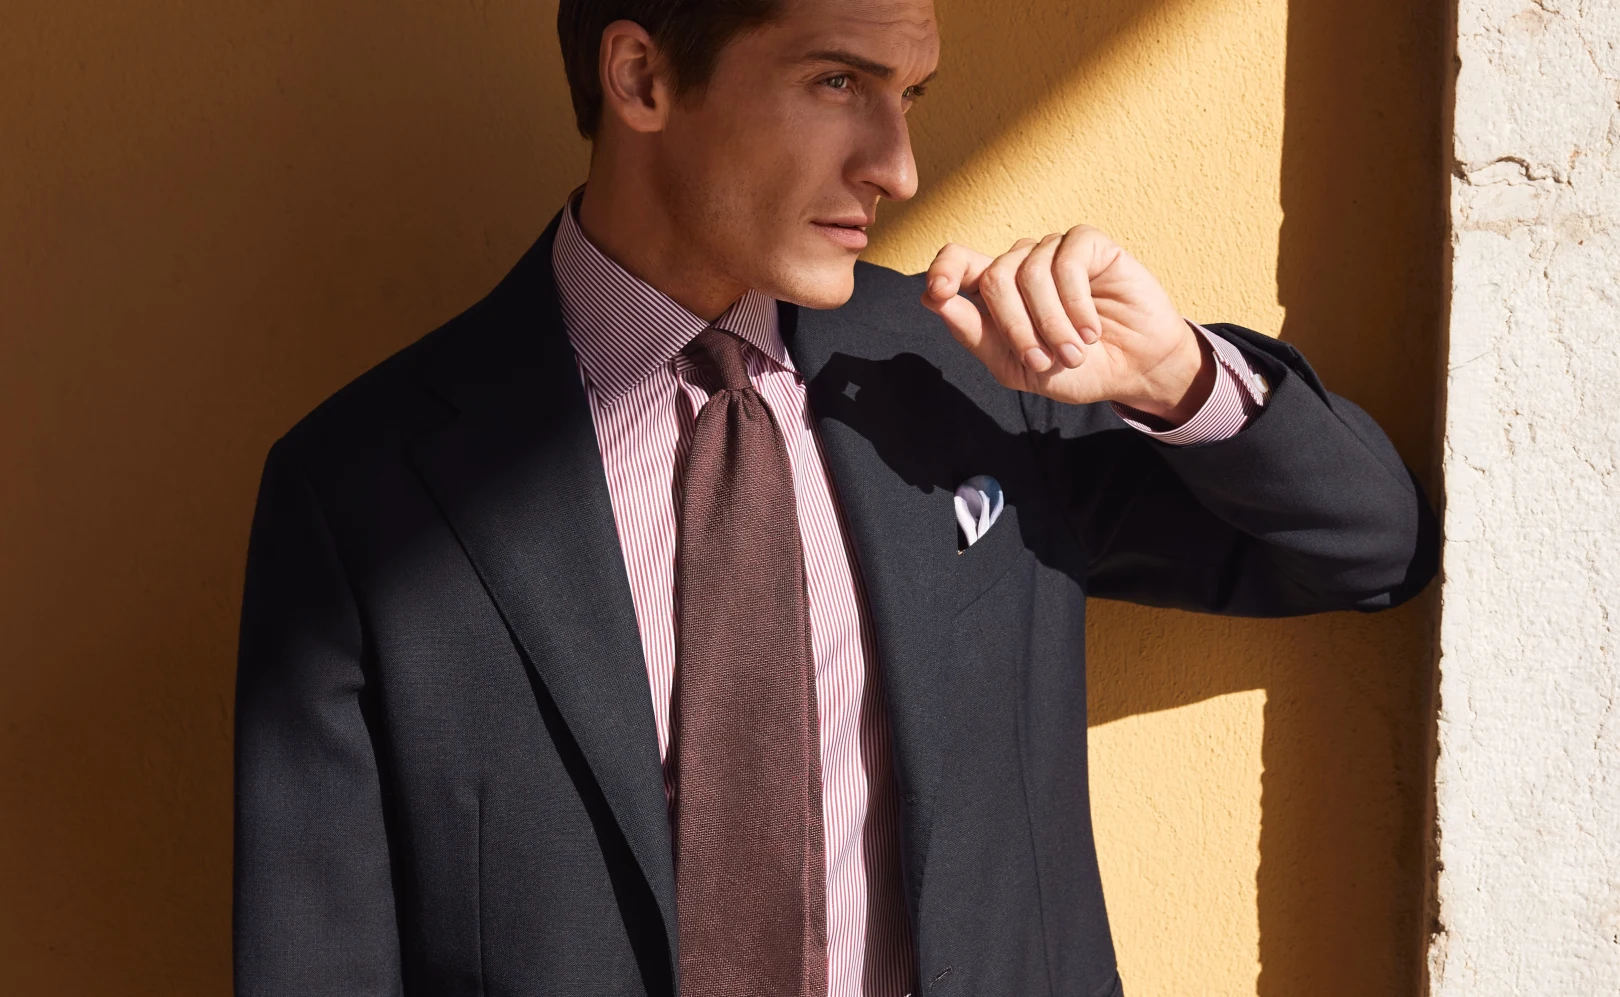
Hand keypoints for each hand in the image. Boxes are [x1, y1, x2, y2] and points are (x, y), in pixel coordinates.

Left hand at [921, 226, 1214, 422]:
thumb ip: (975, 335)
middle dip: (1016, 328)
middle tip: (1044, 361)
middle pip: (994, 277)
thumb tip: (935, 301)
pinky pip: (1067, 263)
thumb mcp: (1016, 366)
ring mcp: (1054, 250)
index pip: (957, 261)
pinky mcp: (1088, 244)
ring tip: (1074, 354)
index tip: (937, 292)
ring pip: (1030, 274)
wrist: (1133, 370)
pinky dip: (1076, 305)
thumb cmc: (1073, 369)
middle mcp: (1021, 264)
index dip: (942, 270)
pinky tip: (1091, 330)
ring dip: (1052, 325)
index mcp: (996, 292)